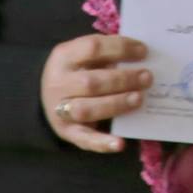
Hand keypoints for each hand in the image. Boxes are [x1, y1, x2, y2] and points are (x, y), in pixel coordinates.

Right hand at [41, 33, 151, 152]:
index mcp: (64, 56)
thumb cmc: (77, 70)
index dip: (120, 48)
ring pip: (87, 109)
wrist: (45, 95)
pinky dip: (103, 143)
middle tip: (147, 78)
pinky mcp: (67, 132)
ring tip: (139, 99)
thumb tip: (142, 59)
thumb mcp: (83, 55)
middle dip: (123, 80)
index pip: (92, 48)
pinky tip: (120, 144)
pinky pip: (84, 139)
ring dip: (116, 104)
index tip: (143, 51)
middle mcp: (58, 83)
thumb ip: (107, 55)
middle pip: (91, 82)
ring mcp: (60, 110)